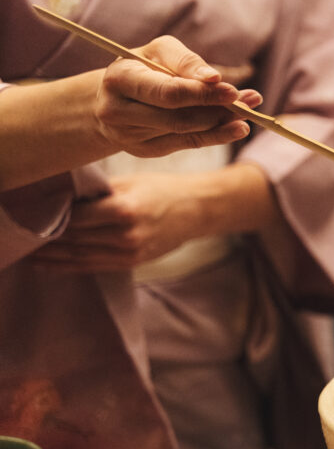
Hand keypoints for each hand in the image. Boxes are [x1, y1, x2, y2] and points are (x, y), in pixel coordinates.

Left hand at [30, 172, 207, 272]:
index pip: (74, 218)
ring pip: (78, 256)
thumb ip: (96, 192)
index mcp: (124, 209)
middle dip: (45, 238)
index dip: (49, 218)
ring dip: (51, 256)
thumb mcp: (129, 182)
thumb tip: (59, 198)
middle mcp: (125, 235)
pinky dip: (67, 266)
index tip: (29, 213)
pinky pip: (92, 266)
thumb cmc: (162, 189)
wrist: (197, 210)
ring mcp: (129, 253)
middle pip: (73, 239)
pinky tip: (48, 264)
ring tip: (27, 252)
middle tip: (20, 233)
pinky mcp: (131, 263)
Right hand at [95, 36, 262, 156]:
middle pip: (179, 116)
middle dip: (219, 109)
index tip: (233, 92)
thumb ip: (186, 61)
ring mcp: (128, 135)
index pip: (168, 93)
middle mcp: (117, 110)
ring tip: (250, 112)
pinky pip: (186, 144)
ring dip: (223, 122)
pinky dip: (215, 136)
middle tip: (251, 100)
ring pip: (185, 132)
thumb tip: (215, 79)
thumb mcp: (160, 51)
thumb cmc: (145, 66)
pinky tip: (237, 128)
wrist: (112, 96)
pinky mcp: (144, 150)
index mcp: (120, 79)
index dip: (203, 94)